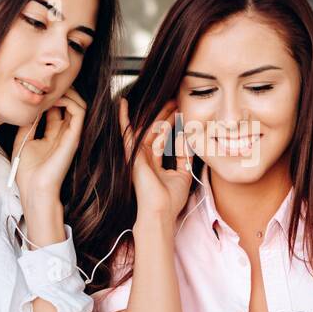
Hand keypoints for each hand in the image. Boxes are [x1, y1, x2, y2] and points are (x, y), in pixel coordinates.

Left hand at [13, 88, 86, 203]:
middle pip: (70, 104)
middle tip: (47, 83)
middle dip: (61, 90)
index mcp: (53, 135)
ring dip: (67, 92)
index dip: (50, 96)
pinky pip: (79, 111)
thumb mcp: (23, 140)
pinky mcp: (74, 137)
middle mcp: (64, 133)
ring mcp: (71, 135)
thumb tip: (30, 106)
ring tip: (52, 89)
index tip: (37, 89)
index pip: (57, 109)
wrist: (35, 189)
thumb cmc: (28, 172)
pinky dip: (70, 100)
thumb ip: (29, 123)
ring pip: (79, 104)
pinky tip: (54, 99)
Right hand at [121, 97, 191, 227]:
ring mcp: (137, 156)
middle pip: (156, 131)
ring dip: (157, 114)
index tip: (181, 115)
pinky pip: (126, 132)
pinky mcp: (132, 154)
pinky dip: (123, 118)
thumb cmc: (170, 199)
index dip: (172, 127)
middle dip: (166, 116)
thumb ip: (185, 158)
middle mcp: (144, 158)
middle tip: (176, 102)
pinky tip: (123, 104)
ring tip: (168, 100)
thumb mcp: (183, 175)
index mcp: (155, 164)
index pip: (163, 140)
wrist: (160, 211)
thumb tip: (189, 142)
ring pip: (147, 129)